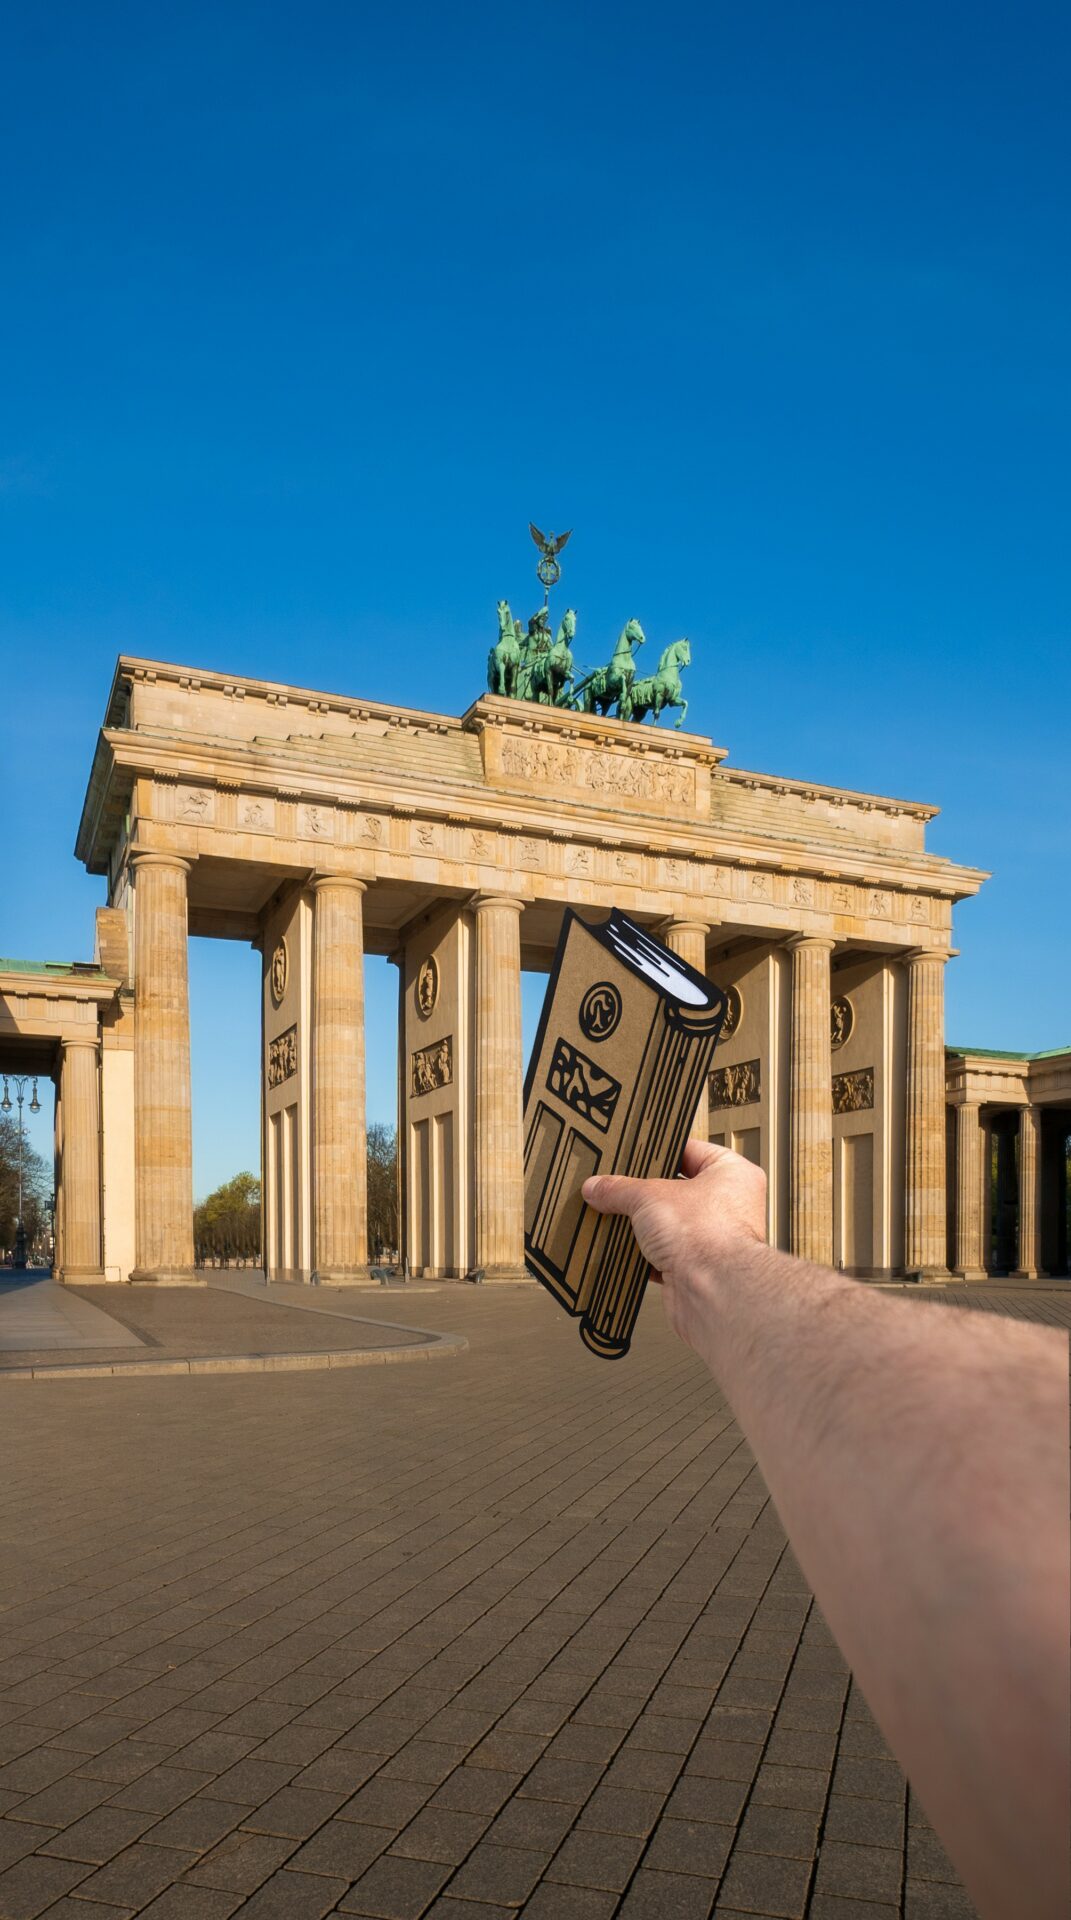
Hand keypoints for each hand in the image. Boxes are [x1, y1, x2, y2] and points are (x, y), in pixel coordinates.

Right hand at [582, 1140, 766, 1355]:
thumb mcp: (650, 1197)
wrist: (714, 1293)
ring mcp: (713, 1240)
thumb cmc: (708, 1238)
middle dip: (646, 1193)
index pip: (691, 1151)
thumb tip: (599, 1186)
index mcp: (732, 1174)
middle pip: (677, 1191)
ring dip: (644, 1227)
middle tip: (619, 1185)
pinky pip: (664, 1256)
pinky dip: (645, 1255)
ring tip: (616, 1215)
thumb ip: (621, 1189)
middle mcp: (729, 1206)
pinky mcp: (697, 1269)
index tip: (634, 1152)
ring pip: (669, 1226)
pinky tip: (624, 1249)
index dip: (659, 1151)